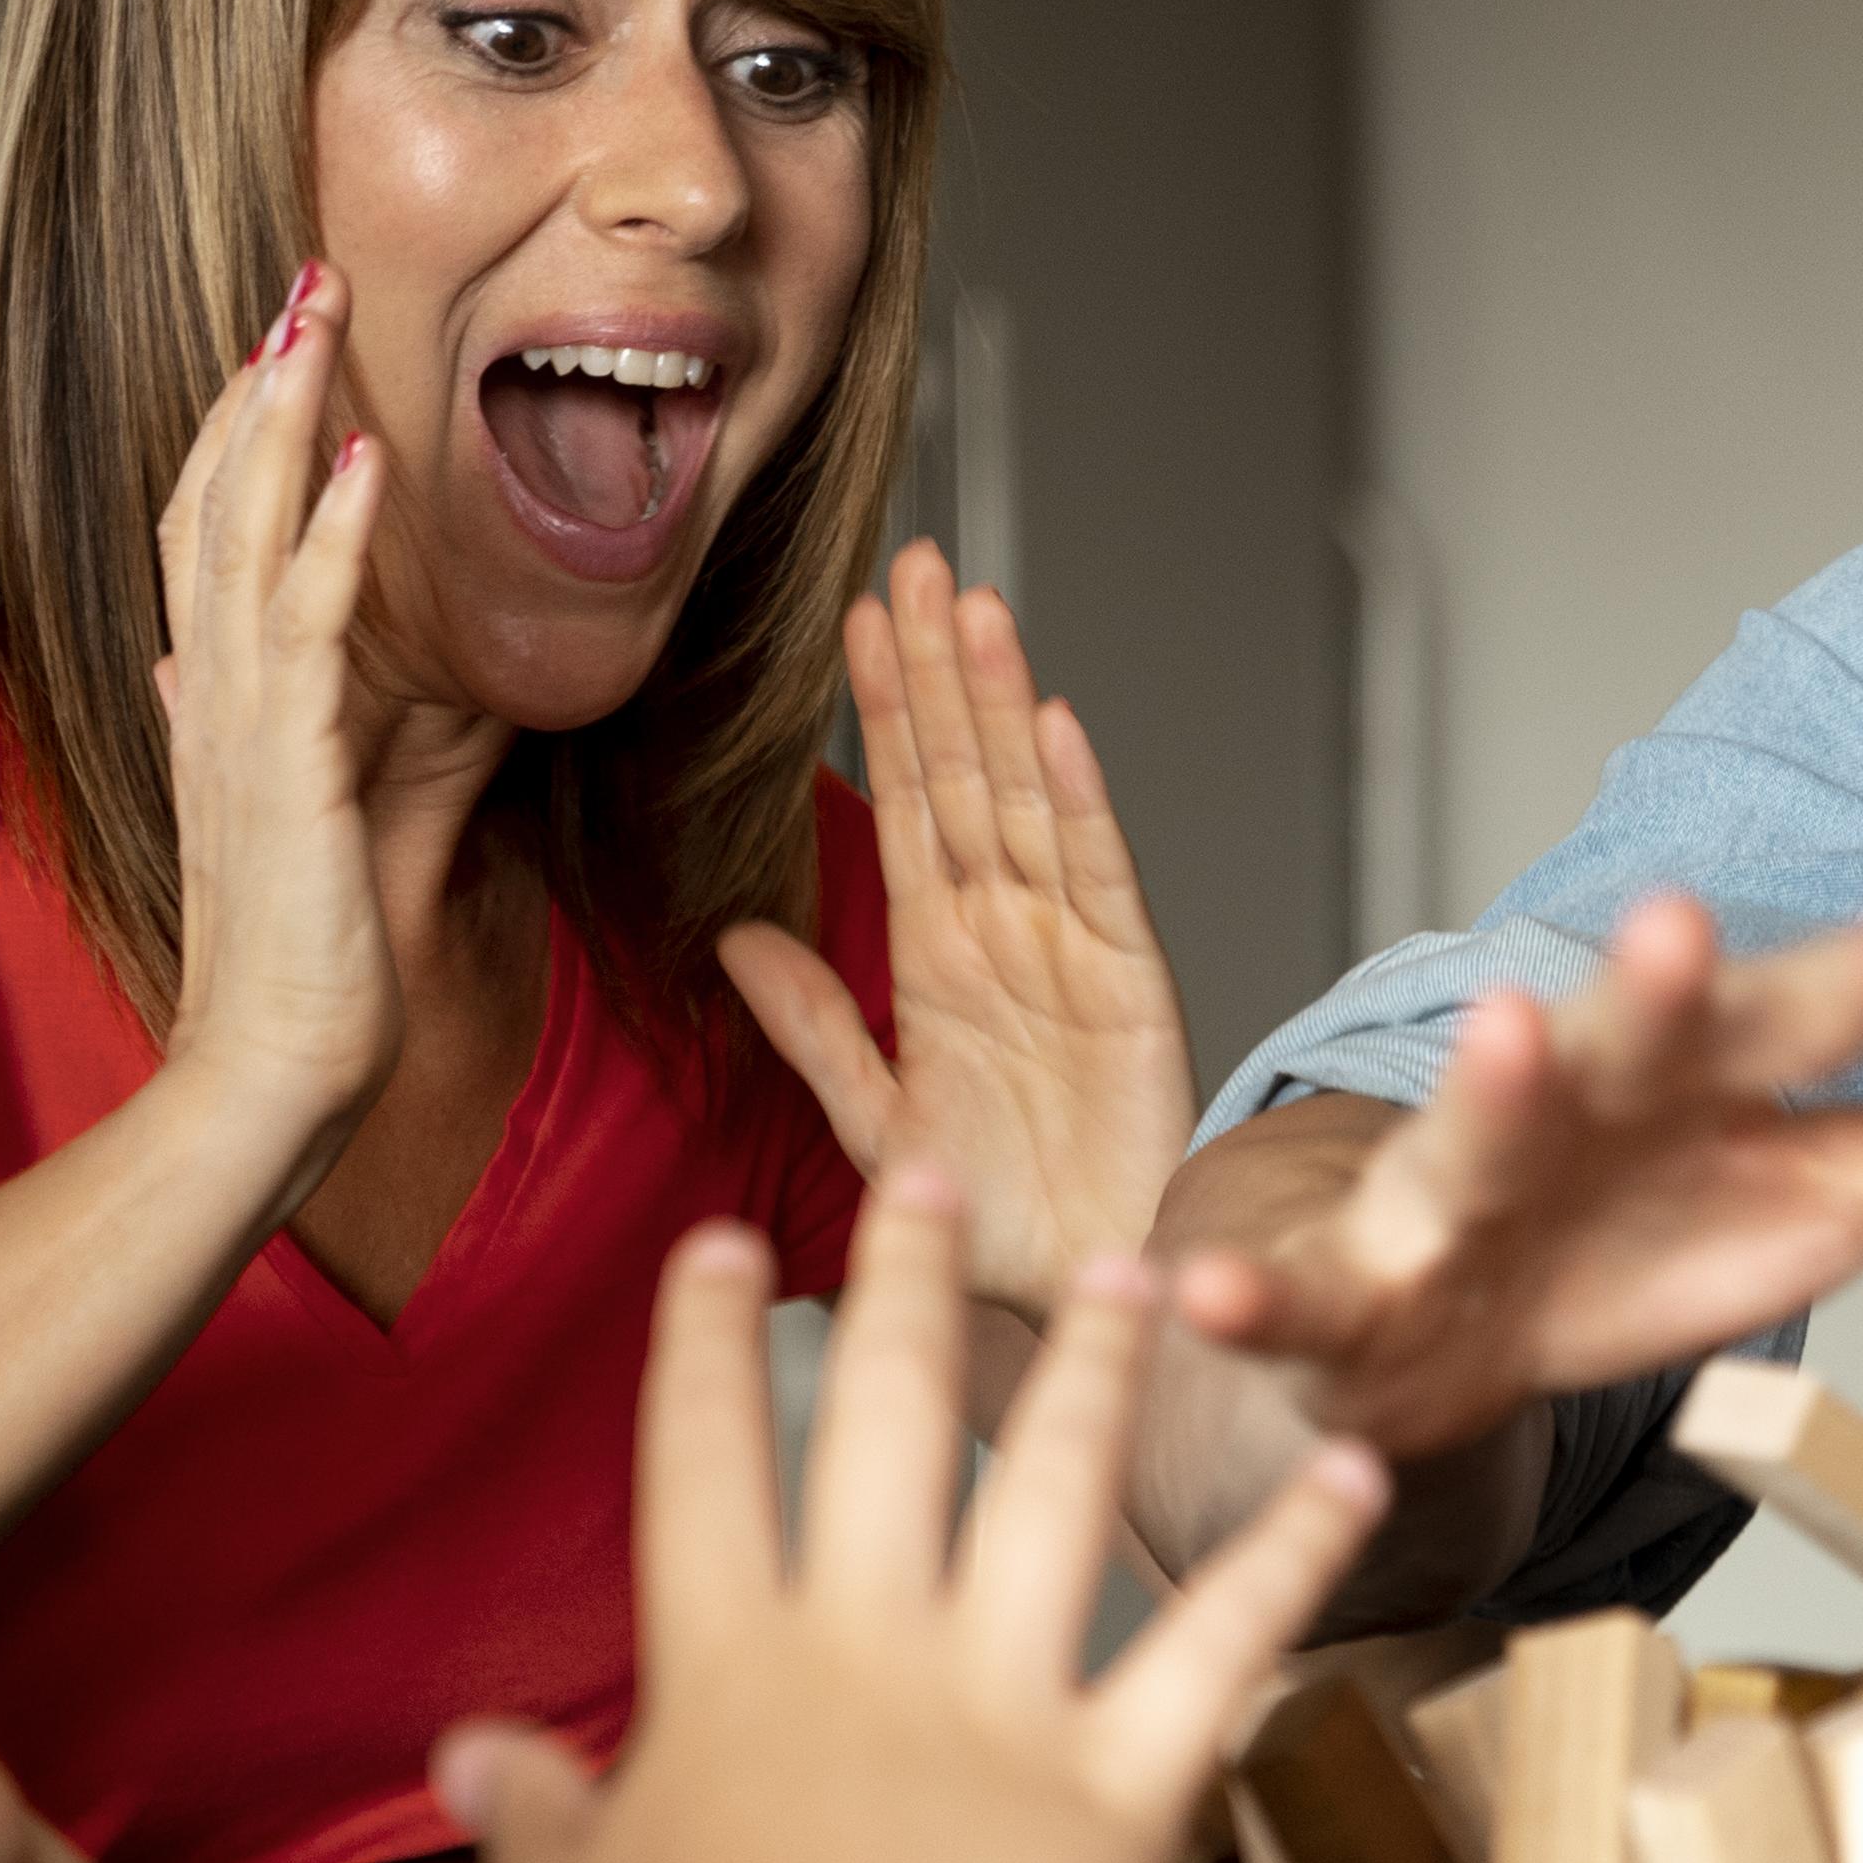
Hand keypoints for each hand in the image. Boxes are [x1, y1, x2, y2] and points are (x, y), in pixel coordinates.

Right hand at [150, 261, 397, 1186]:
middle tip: (299, 274)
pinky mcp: (288, 767)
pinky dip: (330, 536)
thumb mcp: (251, 821)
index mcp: (207, 702)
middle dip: (255, 382)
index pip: (203, 532)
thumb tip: (177, 664)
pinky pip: (308, 628)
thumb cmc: (285, 965)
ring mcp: (239, 723)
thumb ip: (222, 731)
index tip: (276, 343)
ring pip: (242, 534)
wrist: (267, 1075)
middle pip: (209, 499)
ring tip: (314, 314)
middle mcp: (208, 693)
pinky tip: (365, 461)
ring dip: (282, 417)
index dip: (233, 431)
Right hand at [454, 1168, 1389, 1862]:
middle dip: (908, 1283)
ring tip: (1132, 1269)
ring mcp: (1001, 1703)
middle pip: (883, 1423)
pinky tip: (1352, 1471)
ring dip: (1097, 1370)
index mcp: (728, 1668)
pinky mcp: (1121, 1784)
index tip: (726, 1243)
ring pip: (1054, 1490)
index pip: (706, 1464)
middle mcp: (866, 1647)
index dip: (709, 1346)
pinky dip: (1296, 1556)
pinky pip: (1222, 1646)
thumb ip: (535, 1814)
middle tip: (936, 1174)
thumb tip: (469, 1754)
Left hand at [720, 545, 1193, 1320]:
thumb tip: (730, 943)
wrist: (1093, 1297)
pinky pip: (1099, 878)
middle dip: (941, 670)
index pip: (906, 807)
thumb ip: (813, 1029)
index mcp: (940, 959)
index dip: (885, 712)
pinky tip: (1054, 729)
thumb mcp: (875, 1124)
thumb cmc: (1001, 1223)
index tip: (859, 620)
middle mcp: (1007, 935)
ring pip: (1028, 802)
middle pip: (967, 776)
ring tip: (976, 609)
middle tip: (916, 565)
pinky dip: (1080, 803)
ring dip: (1000, 703)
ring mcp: (1073, 951)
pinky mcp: (1132, 985)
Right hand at [1162, 891, 1862, 1459]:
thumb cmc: (1618, 1237)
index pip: (1786, 1024)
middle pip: (1619, 1044)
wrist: (1412, 1313)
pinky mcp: (1342, 1302)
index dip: (1856, 986)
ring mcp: (1445, 1202)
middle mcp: (1566, 1115)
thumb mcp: (1807, 1198)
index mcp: (1688, 1089)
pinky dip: (1235, 1307)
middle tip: (1685, 922)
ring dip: (1480, 1093)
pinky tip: (1192, 1297)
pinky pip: (1290, 1310)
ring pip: (1461, 1146)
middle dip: (1652, 987)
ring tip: (1502, 1033)